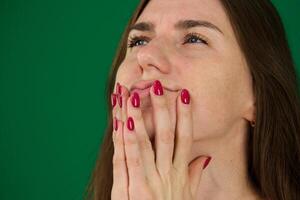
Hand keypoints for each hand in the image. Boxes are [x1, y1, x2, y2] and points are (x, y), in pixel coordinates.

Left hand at [111, 80, 210, 199]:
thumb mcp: (187, 196)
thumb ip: (195, 175)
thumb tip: (206, 156)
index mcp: (180, 175)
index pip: (185, 139)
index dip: (185, 116)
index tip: (184, 95)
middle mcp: (167, 175)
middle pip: (166, 136)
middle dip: (162, 109)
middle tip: (159, 84)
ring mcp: (149, 182)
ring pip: (144, 142)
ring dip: (138, 117)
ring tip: (133, 95)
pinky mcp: (133, 190)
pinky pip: (128, 159)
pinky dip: (125, 139)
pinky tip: (121, 121)